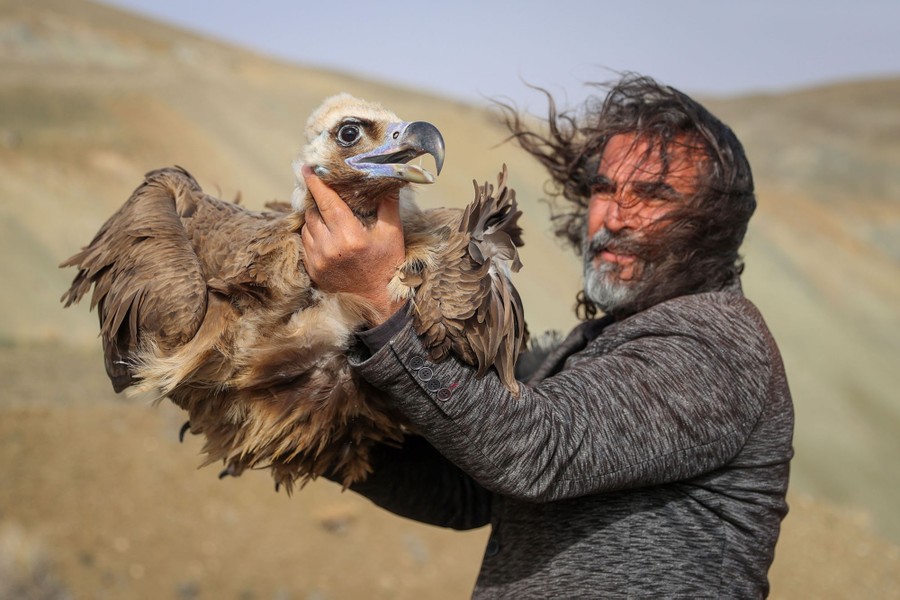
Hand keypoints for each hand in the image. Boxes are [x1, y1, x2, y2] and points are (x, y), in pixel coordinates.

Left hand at [300, 165, 406, 324]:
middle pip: (313, 212)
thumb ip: (388, 204)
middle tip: (325, 193)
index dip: (316, 183)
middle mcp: (329, 248)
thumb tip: (389, 179)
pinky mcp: (312, 270)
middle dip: (318, 201)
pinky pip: (305, 243)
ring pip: (306, 227)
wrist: (377, 302)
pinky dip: (312, 234)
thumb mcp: (392, 234)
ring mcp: (317, 260)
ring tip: (328, 215)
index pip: (326, 202)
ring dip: (314, 218)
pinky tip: (325, 233)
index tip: (307, 168)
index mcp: (349, 236)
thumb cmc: (387, 266)